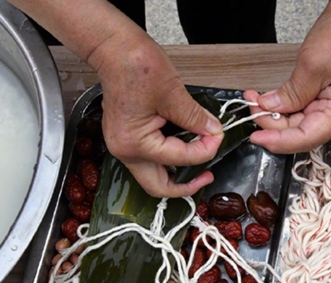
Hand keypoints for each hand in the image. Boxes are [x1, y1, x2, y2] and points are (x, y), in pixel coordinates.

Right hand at [9, 0, 223, 197]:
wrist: (112, 49)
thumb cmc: (135, 65)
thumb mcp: (173, 94)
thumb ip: (195, 119)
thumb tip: (213, 133)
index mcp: (135, 144)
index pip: (179, 159)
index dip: (205, 151)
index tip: (218, 136)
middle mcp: (125, 152)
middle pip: (158, 186)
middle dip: (185, 185)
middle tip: (208, 175)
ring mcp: (122, 146)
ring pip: (154, 175)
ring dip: (177, 171)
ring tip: (199, 159)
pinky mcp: (126, 138)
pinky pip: (149, 159)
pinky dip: (168, 158)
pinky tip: (184, 146)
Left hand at [244, 0, 330, 153]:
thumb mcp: (312, 66)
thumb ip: (290, 94)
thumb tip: (270, 109)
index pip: (306, 138)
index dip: (279, 140)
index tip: (257, 136)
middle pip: (299, 133)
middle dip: (272, 123)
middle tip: (252, 107)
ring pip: (296, 124)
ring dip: (274, 114)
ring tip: (255, 99)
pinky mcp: (323, 100)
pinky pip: (299, 111)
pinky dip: (281, 106)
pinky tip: (267, 99)